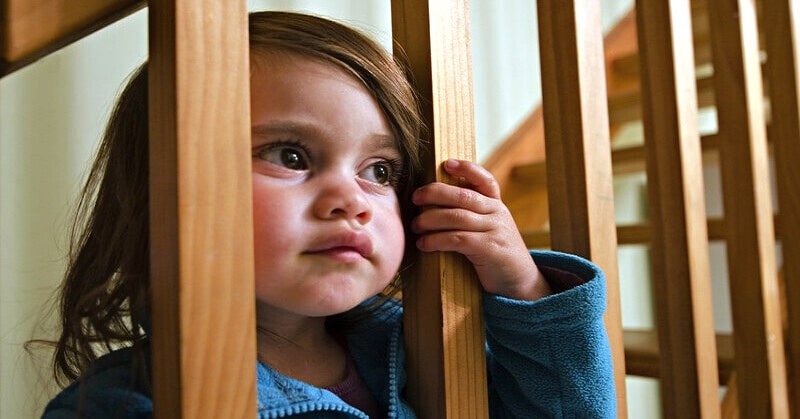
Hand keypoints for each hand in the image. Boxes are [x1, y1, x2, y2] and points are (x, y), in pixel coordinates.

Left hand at [411, 159, 550, 300]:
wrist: (521, 284)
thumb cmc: (497, 256)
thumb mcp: (490, 231)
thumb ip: (472, 217)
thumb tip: (434, 207)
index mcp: (497, 206)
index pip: (485, 180)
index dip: (467, 169)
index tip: (447, 163)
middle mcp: (497, 213)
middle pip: (463, 195)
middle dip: (435, 193)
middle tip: (415, 198)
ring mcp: (495, 230)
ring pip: (456, 216)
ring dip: (430, 220)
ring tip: (415, 226)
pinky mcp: (489, 249)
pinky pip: (457, 239)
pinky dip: (436, 240)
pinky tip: (424, 244)